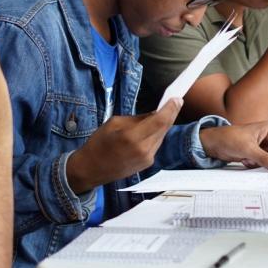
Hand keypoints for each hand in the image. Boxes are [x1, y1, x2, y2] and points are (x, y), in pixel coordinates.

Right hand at [65, 99, 182, 193]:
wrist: (90, 169)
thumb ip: (137, 118)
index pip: (160, 121)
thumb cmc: (98, 143)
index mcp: (132, 137)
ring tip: (164, 113)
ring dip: (164, 124)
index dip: (171, 109)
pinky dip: (156, 135)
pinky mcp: (147, 164)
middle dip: (171, 114)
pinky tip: (152, 129)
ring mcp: (147, 158)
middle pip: (165, 128)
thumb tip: (155, 113)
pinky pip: (156, 144)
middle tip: (176, 101)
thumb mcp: (114, 123)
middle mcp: (143, 149)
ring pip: (162, 136)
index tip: (177, 98)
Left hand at [199, 122, 267, 170]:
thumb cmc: (229, 138)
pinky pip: (264, 163)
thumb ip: (264, 159)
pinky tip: (246, 161)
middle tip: (265, 168)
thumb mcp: (248, 149)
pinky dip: (257, 165)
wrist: (214, 143)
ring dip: (263, 164)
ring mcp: (264, 145)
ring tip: (249, 160)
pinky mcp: (258, 153)